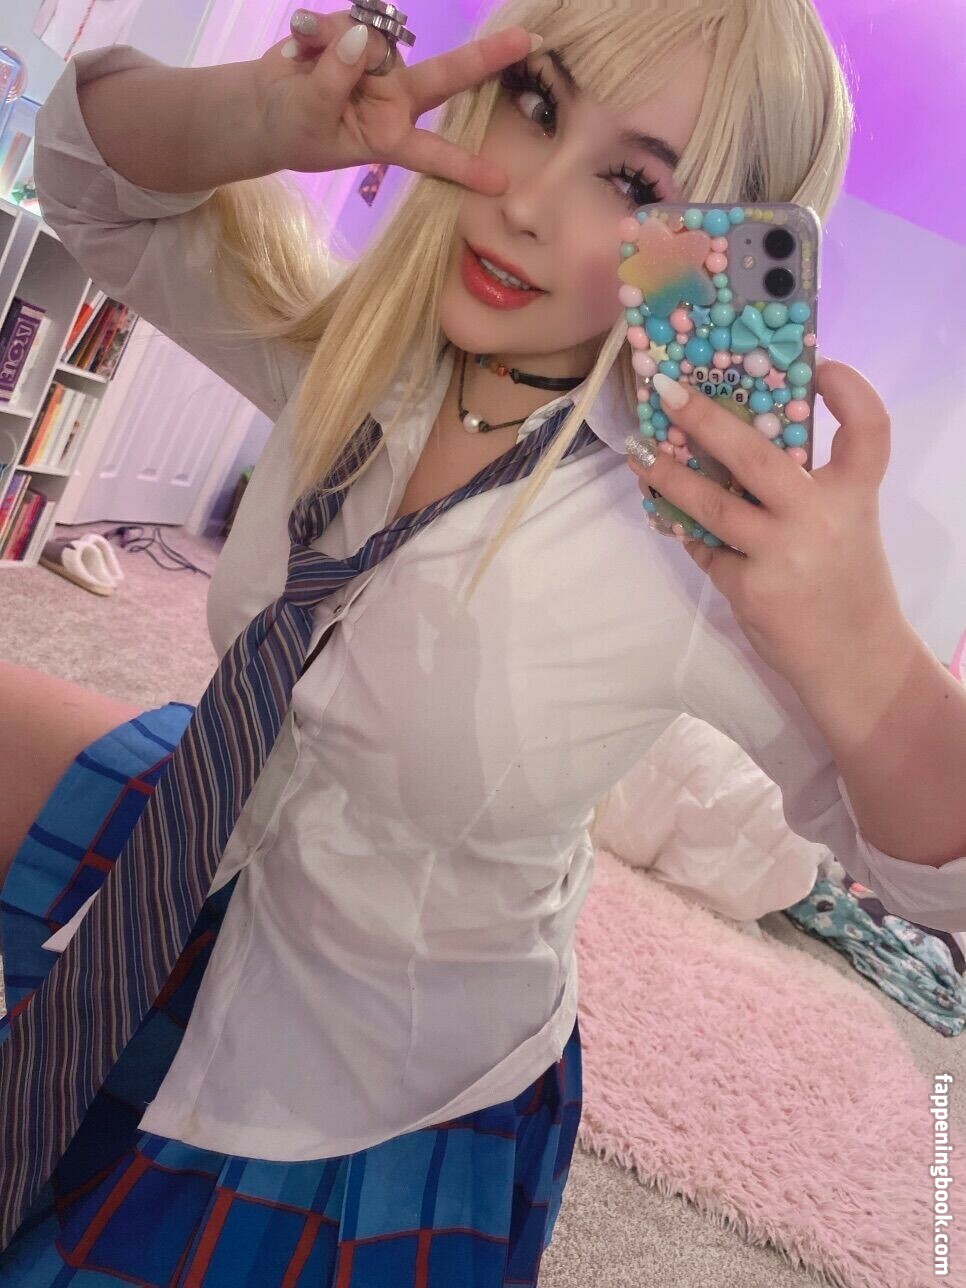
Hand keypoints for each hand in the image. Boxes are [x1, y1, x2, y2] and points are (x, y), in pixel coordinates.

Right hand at [254, 12, 534, 192]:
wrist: (264, 105)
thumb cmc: (293, 129)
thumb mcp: (310, 118)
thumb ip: (334, 81)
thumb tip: (360, 37)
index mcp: (391, 136)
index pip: (433, 154)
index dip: (463, 167)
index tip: (499, 183)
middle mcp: (397, 98)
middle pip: (446, 76)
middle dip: (485, 58)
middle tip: (527, 41)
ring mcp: (381, 62)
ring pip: (374, 38)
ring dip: (333, 42)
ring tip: (301, 60)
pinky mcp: (361, 33)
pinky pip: (346, 19)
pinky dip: (318, 28)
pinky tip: (301, 42)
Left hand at [626, 361, 906, 684]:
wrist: (853, 658)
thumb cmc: (845, 582)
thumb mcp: (845, 524)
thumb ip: (807, 488)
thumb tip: (733, 444)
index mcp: (855, 493)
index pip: (869, 429)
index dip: (850, 392)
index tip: (822, 366)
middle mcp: (819, 516)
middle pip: (757, 456)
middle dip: (706, 420)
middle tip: (668, 392)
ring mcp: (781, 552)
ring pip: (710, 504)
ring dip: (668, 475)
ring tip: (638, 454)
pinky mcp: (749, 586)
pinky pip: (706, 547)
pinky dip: (686, 529)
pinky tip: (665, 511)